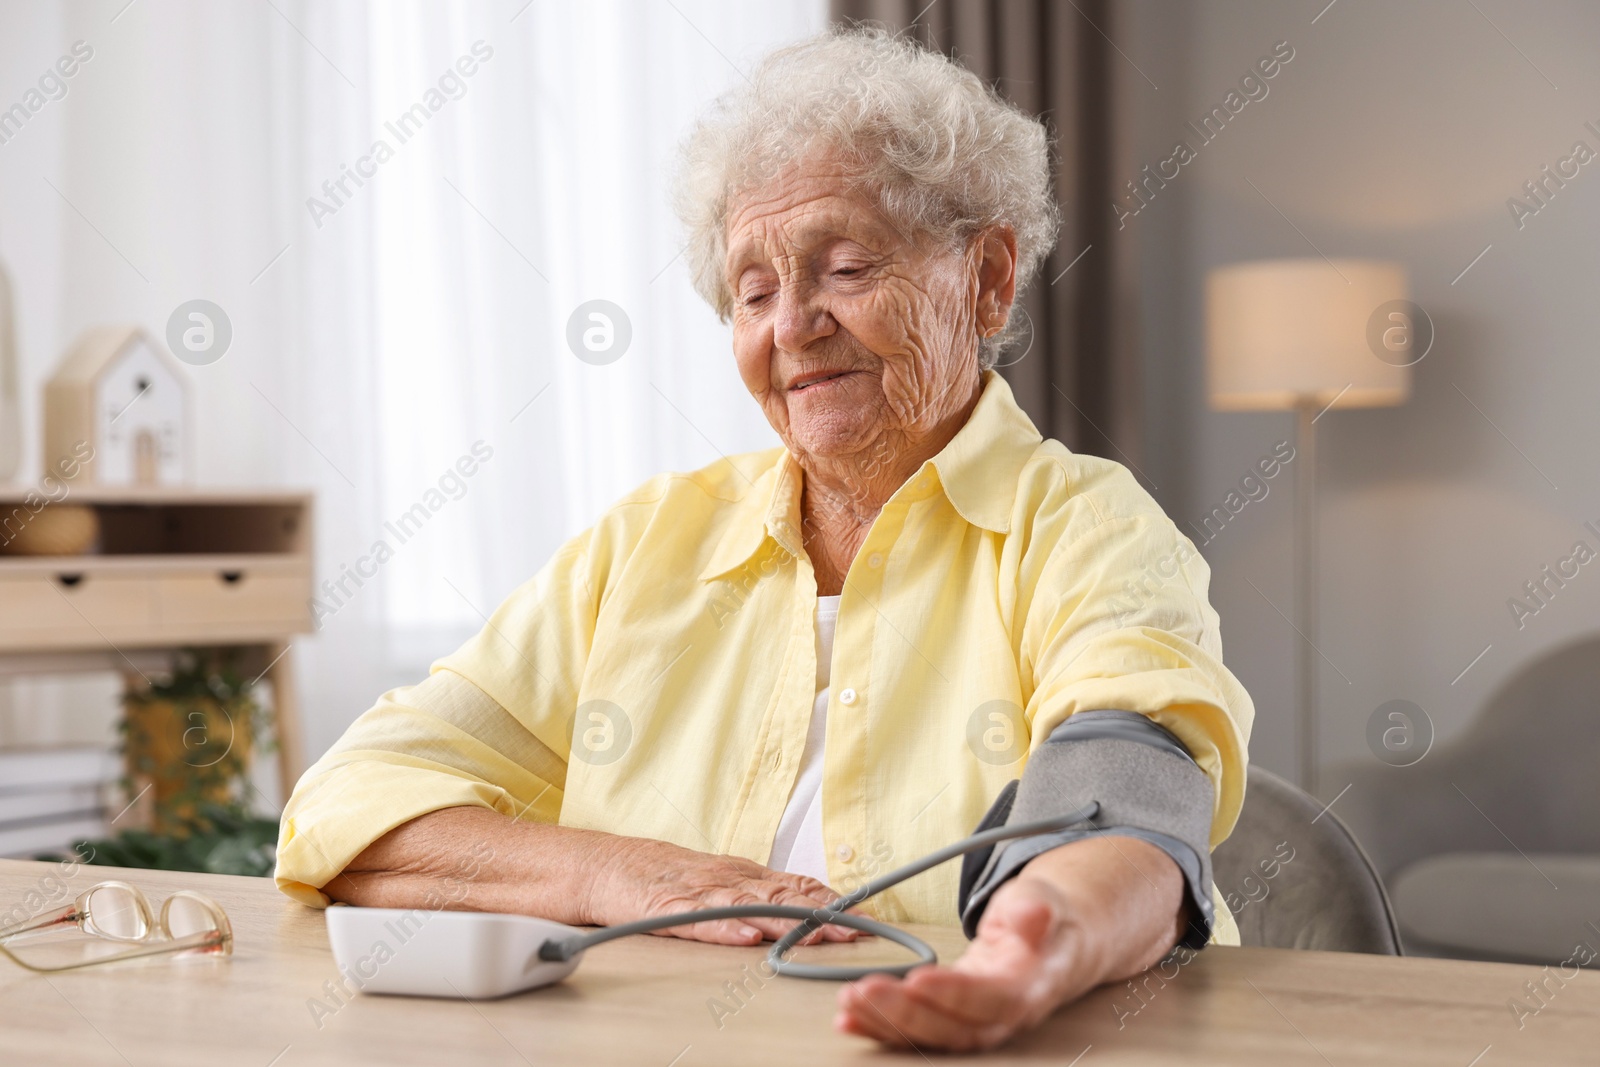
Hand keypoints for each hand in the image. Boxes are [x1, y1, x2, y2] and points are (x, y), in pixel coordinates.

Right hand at [584, 834, 860, 947]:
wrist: (604, 865)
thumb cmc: (663, 877)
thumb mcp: (717, 882)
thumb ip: (756, 894)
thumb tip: (805, 907)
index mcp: (741, 876)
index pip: (795, 884)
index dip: (831, 900)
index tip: (867, 916)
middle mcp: (727, 880)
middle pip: (782, 895)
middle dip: (823, 914)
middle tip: (858, 928)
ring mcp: (699, 893)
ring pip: (750, 906)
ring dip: (787, 921)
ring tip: (818, 933)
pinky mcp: (667, 910)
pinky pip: (700, 920)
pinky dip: (726, 928)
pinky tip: (748, 936)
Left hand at [835, 873, 1085, 1050]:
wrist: (1056, 941)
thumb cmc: (1048, 920)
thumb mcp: (1044, 899)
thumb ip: (1035, 909)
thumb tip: (1034, 913)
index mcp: (1032, 986)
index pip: (994, 998)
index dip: (955, 994)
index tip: (918, 980)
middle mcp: (1004, 1015)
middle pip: (956, 1029)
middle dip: (906, 1014)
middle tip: (866, 991)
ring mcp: (978, 1021)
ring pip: (933, 1036)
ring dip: (887, 1023)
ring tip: (850, 1004)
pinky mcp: (953, 1019)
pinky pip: (918, 1030)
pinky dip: (882, 1026)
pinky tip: (850, 1017)